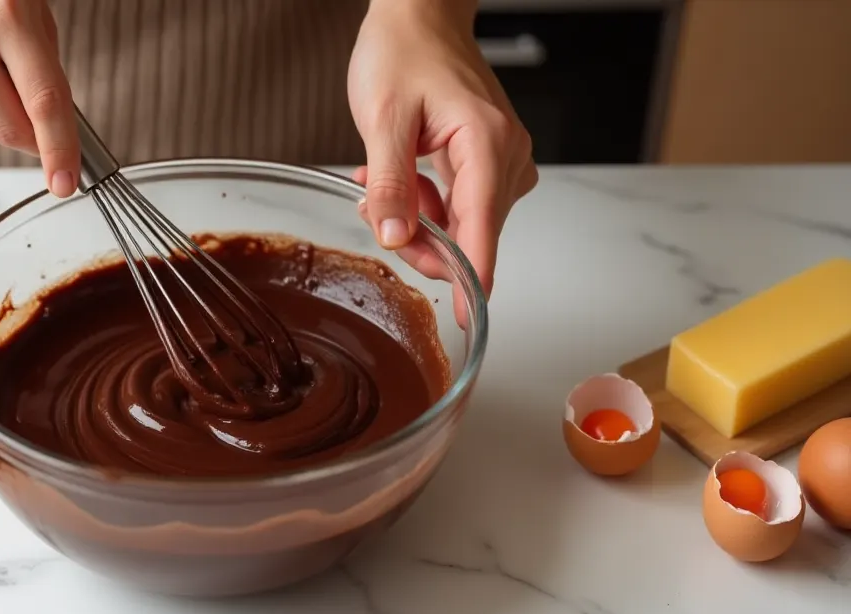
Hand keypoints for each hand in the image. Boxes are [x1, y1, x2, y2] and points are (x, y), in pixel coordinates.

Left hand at [348, 0, 536, 310]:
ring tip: (382, 180)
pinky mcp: (491, 161)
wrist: (419, 17)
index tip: (465, 316)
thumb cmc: (403, 52)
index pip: (481, 227)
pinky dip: (428, 204)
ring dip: (418, 217)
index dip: (470, 277)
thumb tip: (398, 239)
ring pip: (462, 222)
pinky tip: (403, 179)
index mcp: (486, 143)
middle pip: (470, 232)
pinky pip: (461, 204)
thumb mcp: (382, 119)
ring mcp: (503, 158)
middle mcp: (507, 154)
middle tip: (373, 208)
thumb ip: (390, 185)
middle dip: (419, 237)